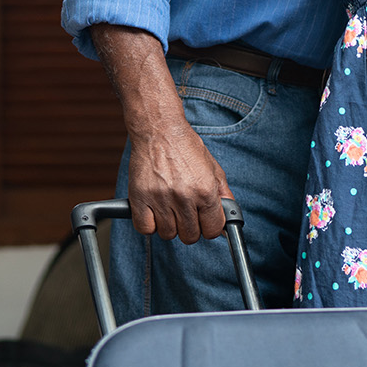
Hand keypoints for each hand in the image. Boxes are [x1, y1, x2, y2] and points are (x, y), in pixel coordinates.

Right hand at [127, 117, 233, 244]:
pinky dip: (149, 225)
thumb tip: (227, 222)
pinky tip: (154, 211)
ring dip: (170, 225)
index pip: (213, 230)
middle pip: (189, 236)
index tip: (205, 221)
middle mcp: (184, 196)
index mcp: (205, 190)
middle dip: (190, 228)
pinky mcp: (139, 198)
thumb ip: (222, 195)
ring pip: (167, 234)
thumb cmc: (186, 147)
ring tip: (170, 208)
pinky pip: (145, 229)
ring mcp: (160, 198)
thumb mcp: (213, 168)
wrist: (159, 130)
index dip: (210, 228)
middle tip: (186, 213)